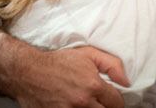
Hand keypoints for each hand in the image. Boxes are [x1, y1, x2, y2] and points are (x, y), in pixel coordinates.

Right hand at [12, 46, 128, 107]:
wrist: (29, 71)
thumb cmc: (59, 61)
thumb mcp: (88, 54)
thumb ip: (111, 65)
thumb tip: (126, 81)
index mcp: (93, 85)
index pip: (117, 102)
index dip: (117, 100)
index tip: (113, 98)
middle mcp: (82, 102)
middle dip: (106, 107)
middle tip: (102, 102)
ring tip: (89, 104)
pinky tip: (77, 106)